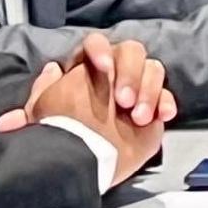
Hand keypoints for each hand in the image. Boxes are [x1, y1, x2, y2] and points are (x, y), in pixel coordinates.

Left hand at [4, 32, 170, 173]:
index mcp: (87, 70)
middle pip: (131, 51)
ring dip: (148, 89)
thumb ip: (44, 88)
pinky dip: (165, 103)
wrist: (79, 164)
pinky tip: (161, 116)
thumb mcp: (42, 110)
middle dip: (130, 72)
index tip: (103, 68)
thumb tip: (52, 69)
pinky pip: (166, 97)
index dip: (101, 50)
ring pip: (153, 69)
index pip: (96, 44)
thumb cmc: (60, 133)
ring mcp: (135, 92)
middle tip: (123, 101)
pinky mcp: (152, 110)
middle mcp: (113, 75)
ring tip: (138, 117)